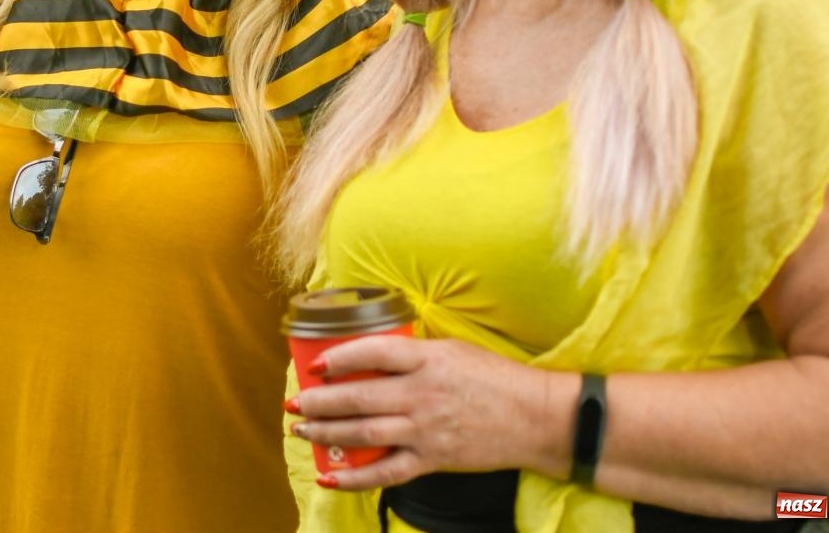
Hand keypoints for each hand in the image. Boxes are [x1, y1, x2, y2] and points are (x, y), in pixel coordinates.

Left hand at [290, 333, 564, 489]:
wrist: (535, 418)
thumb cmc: (496, 378)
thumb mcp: (454, 350)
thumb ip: (415, 354)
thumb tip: (375, 355)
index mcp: (427, 359)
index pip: (372, 353)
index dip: (339, 358)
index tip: (316, 365)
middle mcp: (421, 394)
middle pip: (358, 397)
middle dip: (319, 401)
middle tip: (293, 403)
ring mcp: (425, 429)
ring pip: (364, 432)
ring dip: (326, 432)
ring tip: (300, 430)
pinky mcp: (432, 459)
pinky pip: (386, 471)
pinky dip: (354, 477)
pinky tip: (330, 476)